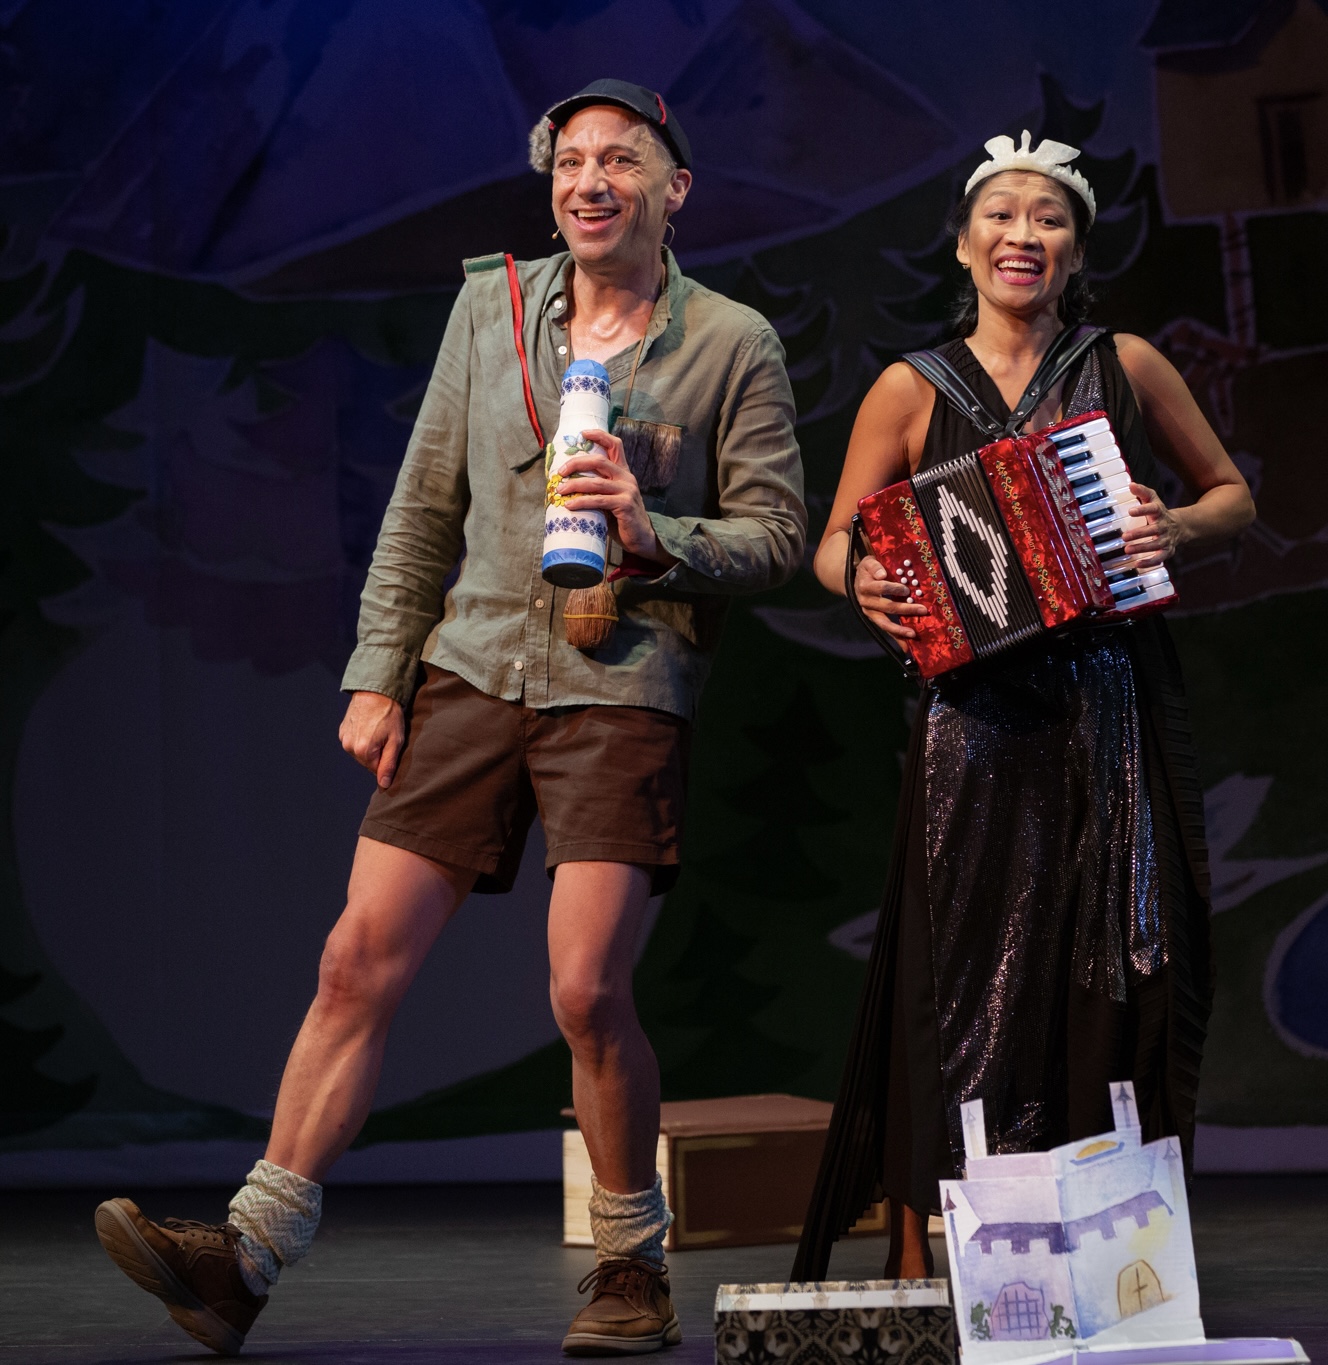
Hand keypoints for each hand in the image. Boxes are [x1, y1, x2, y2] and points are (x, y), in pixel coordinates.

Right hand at [339, 691, 405, 788]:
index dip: (386, 760)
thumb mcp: (396, 740)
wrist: (375, 691)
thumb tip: (384, 785)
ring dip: (369, 747)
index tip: (391, 746)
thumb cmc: (389, 714)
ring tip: (377, 730)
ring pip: (359, 753)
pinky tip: (368, 727)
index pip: (376, 770)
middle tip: (385, 736)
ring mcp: (344, 739)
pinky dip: (361, 739)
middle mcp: (349, 747)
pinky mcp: (342, 731)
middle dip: (377, 754)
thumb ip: (389, 764)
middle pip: (367, 762)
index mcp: (363, 751)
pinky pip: (353, 743)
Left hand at [555, 428, 666, 562]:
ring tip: (560, 490)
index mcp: (623, 472)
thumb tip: (568, 484)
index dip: (599, 436)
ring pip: (596, 482)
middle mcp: (626, 478)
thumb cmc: (621, 518)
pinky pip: (599, 501)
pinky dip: (582, 502)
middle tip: (560, 471)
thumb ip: (597, 488)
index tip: (582, 433)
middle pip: (599, 461)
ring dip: (574, 485)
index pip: (615, 445)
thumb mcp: (610, 498)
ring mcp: (627, 491)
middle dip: (576, 463)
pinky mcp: (625, 505)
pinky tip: (570, 505)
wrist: (640, 538)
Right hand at [854, 555, 928, 640]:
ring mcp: (870, 613)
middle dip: (905, 609)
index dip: (893, 588)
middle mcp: (866, 602)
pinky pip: (886, 630)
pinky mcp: (874, 619)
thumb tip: (882, 574)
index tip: (906, 589)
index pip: (881, 588)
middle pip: (887, 607)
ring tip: (913, 634)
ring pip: (885, 623)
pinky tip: (906, 647)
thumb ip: (875, 566)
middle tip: (922, 609)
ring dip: (899, 629)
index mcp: (865, 587)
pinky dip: (896, 638)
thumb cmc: (867, 570)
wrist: (855, 582)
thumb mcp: (868, 562)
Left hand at [1121, 482, 1187, 566]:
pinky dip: (1150, 562)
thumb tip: (1131, 484)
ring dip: (1142, 548)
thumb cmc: (1160, 512)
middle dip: (1139, 533)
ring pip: (1155, 544)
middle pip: (1154, 529)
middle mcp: (1164, 526)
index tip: (1131, 511)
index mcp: (1160, 512)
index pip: (1153, 508)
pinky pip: (1159, 558)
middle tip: (1125, 536)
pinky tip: (1137, 564)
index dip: (1143, 510)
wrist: (1181, 527)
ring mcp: (1166, 539)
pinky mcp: (1167, 551)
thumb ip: (1142, 492)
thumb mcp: (1153, 499)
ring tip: (1127, 549)